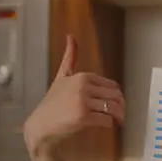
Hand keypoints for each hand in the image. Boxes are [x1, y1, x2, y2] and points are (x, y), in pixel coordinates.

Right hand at [23, 35, 124, 153]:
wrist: (41, 125)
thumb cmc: (52, 102)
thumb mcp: (61, 76)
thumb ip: (70, 57)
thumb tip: (71, 35)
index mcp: (82, 76)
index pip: (112, 85)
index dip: (117, 95)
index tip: (116, 102)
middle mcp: (83, 87)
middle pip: (115, 96)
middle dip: (121, 106)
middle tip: (121, 114)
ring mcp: (83, 102)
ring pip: (113, 108)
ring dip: (118, 116)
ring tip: (118, 121)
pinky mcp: (83, 117)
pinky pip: (106, 120)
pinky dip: (108, 124)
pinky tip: (104, 124)